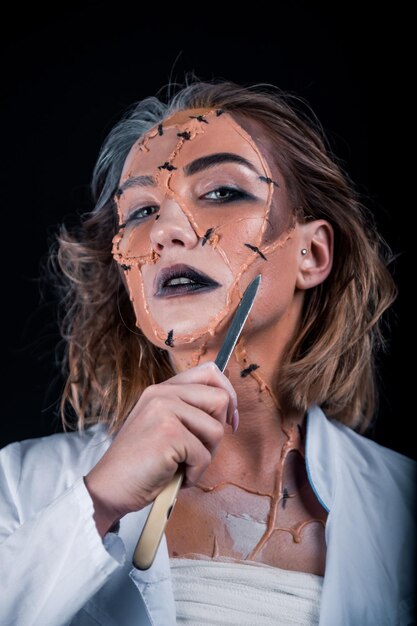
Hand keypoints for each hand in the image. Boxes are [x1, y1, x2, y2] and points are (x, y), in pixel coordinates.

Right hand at [84, 361, 238, 535]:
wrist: (109, 488)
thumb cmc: (140, 464)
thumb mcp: (162, 426)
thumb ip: (187, 411)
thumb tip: (228, 406)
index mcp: (162, 389)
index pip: (209, 372)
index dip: (228, 395)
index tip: (228, 420)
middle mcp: (162, 394)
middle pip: (220, 399)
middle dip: (218, 431)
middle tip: (199, 450)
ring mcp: (164, 411)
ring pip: (216, 430)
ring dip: (205, 457)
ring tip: (182, 466)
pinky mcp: (168, 433)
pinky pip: (204, 455)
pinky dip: (195, 474)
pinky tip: (175, 476)